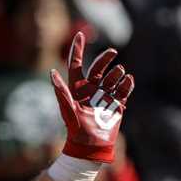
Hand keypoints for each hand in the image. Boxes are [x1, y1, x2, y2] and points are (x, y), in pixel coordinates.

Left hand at [49, 33, 133, 164]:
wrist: (90, 147)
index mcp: (78, 88)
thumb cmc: (75, 129)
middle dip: (106, 58)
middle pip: (99, 67)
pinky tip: (128, 81)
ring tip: (119, 75)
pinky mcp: (117, 104)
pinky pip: (124, 89)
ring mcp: (105, 96)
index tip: (80, 33)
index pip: (76, 64)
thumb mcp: (67, 109)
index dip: (77, 49)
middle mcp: (91, 90)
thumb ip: (61, 91)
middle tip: (112, 53)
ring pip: (113, 77)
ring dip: (117, 73)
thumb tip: (52, 72)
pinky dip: (127, 83)